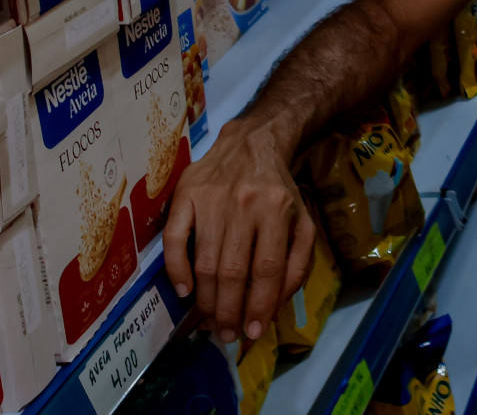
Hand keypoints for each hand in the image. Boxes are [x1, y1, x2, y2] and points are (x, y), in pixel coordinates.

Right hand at [163, 117, 316, 342]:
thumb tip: (275, 304)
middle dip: (229, 311)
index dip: (260, 304)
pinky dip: (176, 269)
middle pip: (233, 271)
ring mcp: (211, 199)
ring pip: (205, 261)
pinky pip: (174, 239)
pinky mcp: (185, 195)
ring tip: (209, 322)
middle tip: (226, 334)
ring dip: (206, 300)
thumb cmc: (278, 189)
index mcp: (278, 209)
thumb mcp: (302, 220)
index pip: (267, 268)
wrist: (252, 142)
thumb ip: (297, 262)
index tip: (254, 332)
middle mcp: (244, 204)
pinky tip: (185, 291)